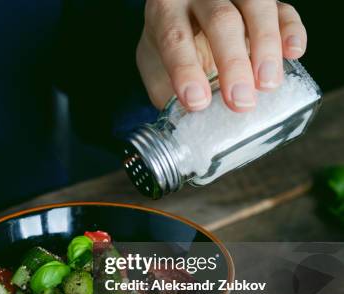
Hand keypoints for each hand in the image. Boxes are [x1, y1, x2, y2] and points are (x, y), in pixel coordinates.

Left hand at [136, 0, 305, 111]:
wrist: (182, 17)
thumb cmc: (169, 47)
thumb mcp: (155, 67)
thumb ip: (166, 92)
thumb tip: (188, 128)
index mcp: (165, 12)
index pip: (174, 38)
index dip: (186, 70)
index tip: (197, 103)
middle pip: (221, 21)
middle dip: (233, 63)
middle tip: (241, 102)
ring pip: (256, 8)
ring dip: (265, 46)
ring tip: (267, 84)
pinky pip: (283, 9)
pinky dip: (291, 30)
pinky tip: (293, 53)